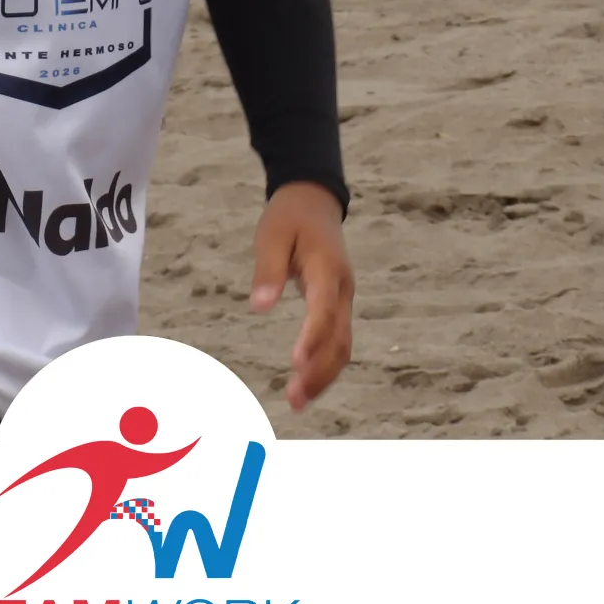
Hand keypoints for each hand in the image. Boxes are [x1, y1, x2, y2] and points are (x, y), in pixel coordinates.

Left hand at [251, 182, 353, 410]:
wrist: (313, 202)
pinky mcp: (336, 306)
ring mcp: (343, 299)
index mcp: (328, 268)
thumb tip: (260, 307)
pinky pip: (337, 341)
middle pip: (339, 338)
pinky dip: (325, 365)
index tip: (296, 362)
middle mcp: (342, 289)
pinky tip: (305, 383)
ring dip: (323, 375)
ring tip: (297, 401)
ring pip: (342, 345)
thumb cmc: (289, 218)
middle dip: (319, 371)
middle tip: (294, 398)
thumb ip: (267, 271)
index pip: (324, 309)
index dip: (312, 337)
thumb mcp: (272, 235)